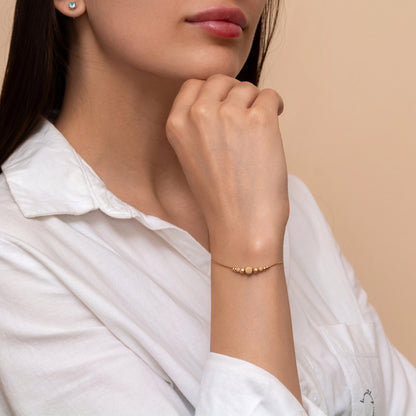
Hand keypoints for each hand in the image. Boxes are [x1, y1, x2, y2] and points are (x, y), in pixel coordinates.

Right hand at [165, 74, 288, 243]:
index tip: (225, 105)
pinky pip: (270, 96)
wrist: (240, 226)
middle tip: (245, 117)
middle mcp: (199, 113)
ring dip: (255, 105)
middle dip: (235, 94)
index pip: (194, 85)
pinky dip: (275, 108)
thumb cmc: (219, 199)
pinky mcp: (259, 119)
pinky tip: (272, 129)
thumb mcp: (191, 158)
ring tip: (257, 132)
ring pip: (248, 87)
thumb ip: (198, 126)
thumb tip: (224, 100)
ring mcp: (229, 114)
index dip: (213, 93)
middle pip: (221, 80)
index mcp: (177, 123)